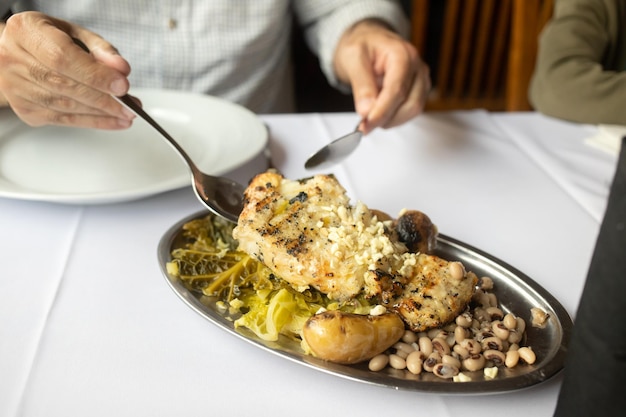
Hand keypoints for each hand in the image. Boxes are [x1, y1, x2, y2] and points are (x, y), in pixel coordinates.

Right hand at [0, 11, 134, 128]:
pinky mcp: (25, 110)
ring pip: (65, 106)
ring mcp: (16, 88)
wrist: (17, 53)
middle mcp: (13, 60)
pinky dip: (93, 122)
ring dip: (102, 114)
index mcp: (25, 32)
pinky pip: (64, 120)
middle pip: (65, 85)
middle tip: (130, 106)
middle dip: (103, 99)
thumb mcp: (75, 33)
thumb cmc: (48, 40)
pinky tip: (113, 121)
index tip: (122, 86)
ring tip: (126, 114)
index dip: (95, 74)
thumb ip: (100, 49)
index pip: (62, 58)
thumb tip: (121, 69)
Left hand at [333, 19, 430, 134]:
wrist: (368, 40)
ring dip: (390, 120)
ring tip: (370, 115)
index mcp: (403, 54)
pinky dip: (394, 117)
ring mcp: (421, 79)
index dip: (382, 111)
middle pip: (410, 104)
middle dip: (386, 118)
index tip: (366, 124)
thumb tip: (366, 111)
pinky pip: (411, 111)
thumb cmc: (362, 45)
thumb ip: (361, 85)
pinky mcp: (419, 90)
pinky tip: (379, 112)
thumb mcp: (353, 58)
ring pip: (413, 110)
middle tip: (363, 125)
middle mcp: (417, 66)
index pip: (397, 90)